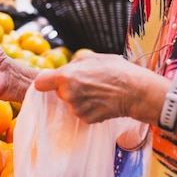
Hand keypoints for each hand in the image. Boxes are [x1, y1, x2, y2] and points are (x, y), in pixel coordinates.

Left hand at [34, 52, 155, 122]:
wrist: (135, 91)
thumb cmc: (116, 70)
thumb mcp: (91, 57)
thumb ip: (73, 64)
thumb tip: (65, 70)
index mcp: (66, 77)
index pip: (40, 83)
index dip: (46, 81)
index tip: (51, 81)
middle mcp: (68, 95)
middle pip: (59, 92)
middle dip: (69, 87)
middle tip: (87, 82)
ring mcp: (76, 109)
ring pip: (71, 103)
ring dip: (80, 98)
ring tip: (98, 90)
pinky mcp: (86, 119)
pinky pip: (82, 112)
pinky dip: (89, 108)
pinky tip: (101, 101)